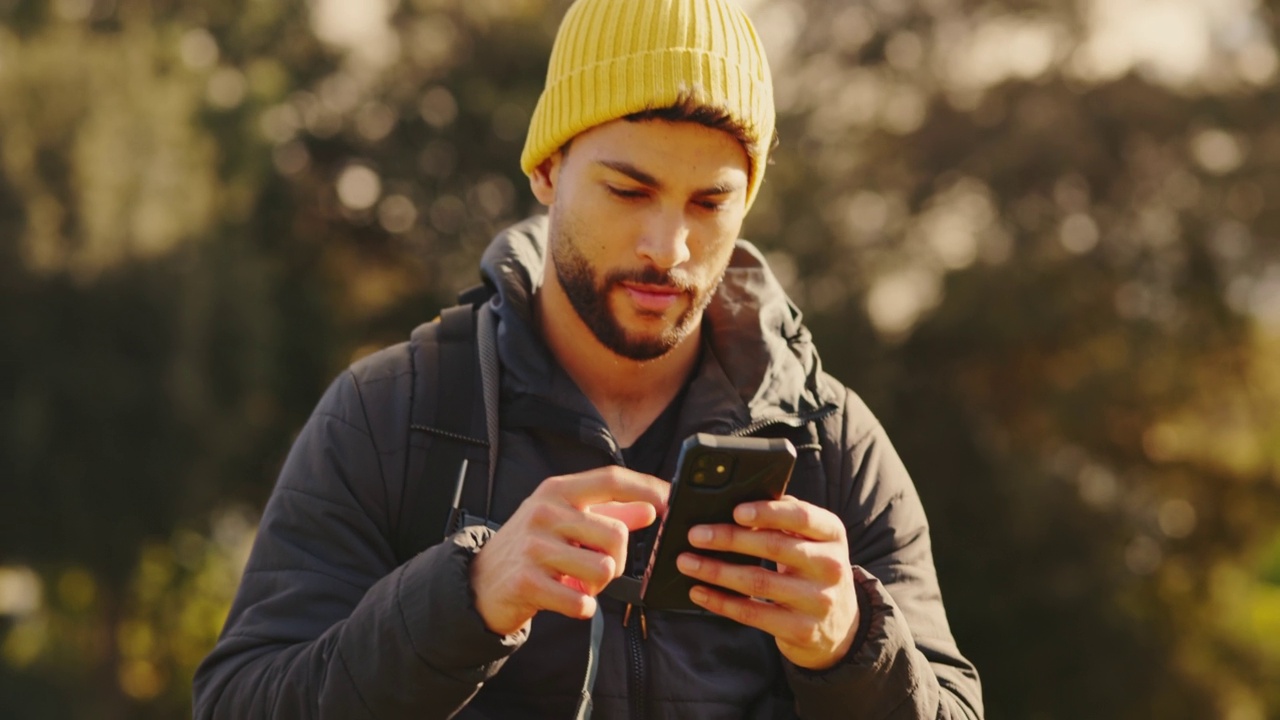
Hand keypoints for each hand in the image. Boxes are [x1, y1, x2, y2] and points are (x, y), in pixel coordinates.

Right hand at [470, 466, 668, 635]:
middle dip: (617, 560)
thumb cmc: (532, 547)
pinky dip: (582, 608)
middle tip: (595, 568)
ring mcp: (534, 546)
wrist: (480, 582)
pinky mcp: (527, 581)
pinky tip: (567, 600)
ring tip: (576, 583)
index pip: (611, 479)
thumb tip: (651, 508)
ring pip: (604, 569)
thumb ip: (609, 514)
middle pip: (617, 534)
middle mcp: (545, 512)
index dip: (646, 488)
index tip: (671, 502)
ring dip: (598, 587)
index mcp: (557, 491)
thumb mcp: (565, 521)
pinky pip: (581, 602)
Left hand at [676, 496, 858, 669]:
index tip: (735, 510)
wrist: (841, 626)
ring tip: (687, 562)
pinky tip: (699, 591)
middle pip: (774, 546)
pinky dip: (721, 602)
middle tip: (695, 534)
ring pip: (758, 581)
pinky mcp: (801, 630)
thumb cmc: (813, 570)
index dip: (767, 512)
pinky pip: (753, 613)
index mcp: (832, 534)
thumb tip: (737, 502)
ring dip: (716, 571)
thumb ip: (785, 519)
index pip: (801, 516)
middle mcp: (831, 566)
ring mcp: (818, 601)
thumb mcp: (813, 541)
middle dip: (729, 539)